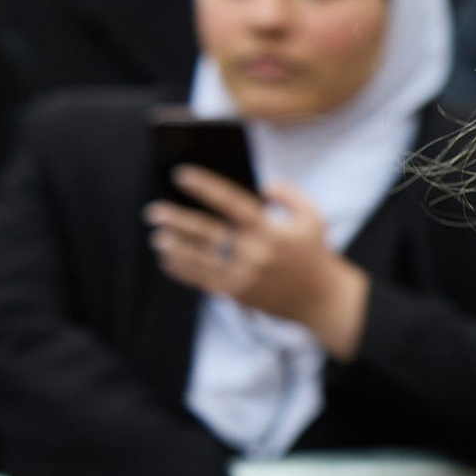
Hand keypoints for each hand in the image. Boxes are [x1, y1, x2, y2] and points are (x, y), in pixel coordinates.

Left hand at [145, 169, 369, 358]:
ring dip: (175, 247)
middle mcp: (254, 253)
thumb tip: (262, 186)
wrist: (321, 299)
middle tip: (154, 211)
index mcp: (270, 230)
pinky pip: (205, 281)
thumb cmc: (315, 253)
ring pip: (201, 259)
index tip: (182, 175)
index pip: (230, 202)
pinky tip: (169, 261)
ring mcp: (244, 276)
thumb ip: (288, 194)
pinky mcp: (239, 294)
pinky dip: (185, 271)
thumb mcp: (312, 216)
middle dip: (177, 220)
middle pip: (207, 232)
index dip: (204, 186)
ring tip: (157, 237)